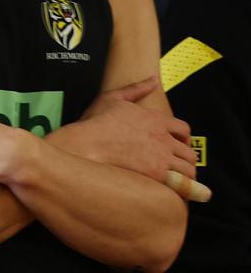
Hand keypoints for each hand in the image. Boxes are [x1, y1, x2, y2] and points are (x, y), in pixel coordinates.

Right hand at [50, 78, 207, 200]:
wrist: (84, 144)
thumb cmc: (95, 122)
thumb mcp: (112, 98)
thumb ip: (135, 89)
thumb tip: (153, 80)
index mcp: (155, 119)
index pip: (184, 129)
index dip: (183, 139)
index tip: (177, 146)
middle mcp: (163, 137)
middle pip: (189, 152)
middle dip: (185, 160)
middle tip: (176, 168)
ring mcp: (161, 156)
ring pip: (188, 170)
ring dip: (186, 177)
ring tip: (177, 184)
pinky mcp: (156, 174)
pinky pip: (181, 184)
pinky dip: (183, 190)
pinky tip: (175, 193)